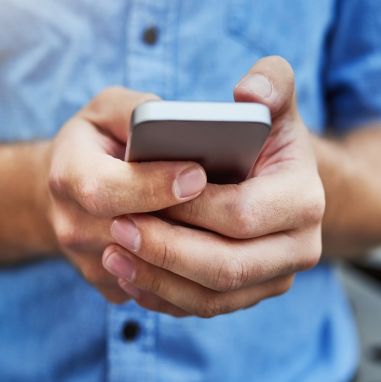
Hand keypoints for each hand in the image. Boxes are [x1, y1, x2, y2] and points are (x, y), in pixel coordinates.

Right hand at [46, 87, 206, 302]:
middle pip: (133, 235)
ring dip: (189, 248)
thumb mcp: (107, 111)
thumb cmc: (95, 143)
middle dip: (183, 220)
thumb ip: (139, 111)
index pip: (109, 189)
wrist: (68, 185)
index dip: (154, 185)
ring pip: (149, 268)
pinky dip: (183, 272)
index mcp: (69, 175)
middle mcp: (73, 225)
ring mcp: (91, 261)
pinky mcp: (109, 281)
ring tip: (225, 226)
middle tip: (229, 205)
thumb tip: (182, 127)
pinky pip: (153, 288)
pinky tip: (208, 249)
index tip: (198, 174)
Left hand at [102, 56, 324, 316]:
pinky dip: (165, 297)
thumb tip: (251, 93)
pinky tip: (132, 276)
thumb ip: (270, 83)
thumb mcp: (269, 103)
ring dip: (158, 280)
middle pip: (226, 266)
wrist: (268, 182)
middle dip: (167, 250)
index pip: (241, 214)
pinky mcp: (249, 293)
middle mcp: (299, 247)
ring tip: (114, 255)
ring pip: (212, 296)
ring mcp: (273, 277)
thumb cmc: (259, 142)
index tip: (139, 198)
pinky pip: (204, 308)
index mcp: (303, 199)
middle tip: (117, 229)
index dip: (188, 210)